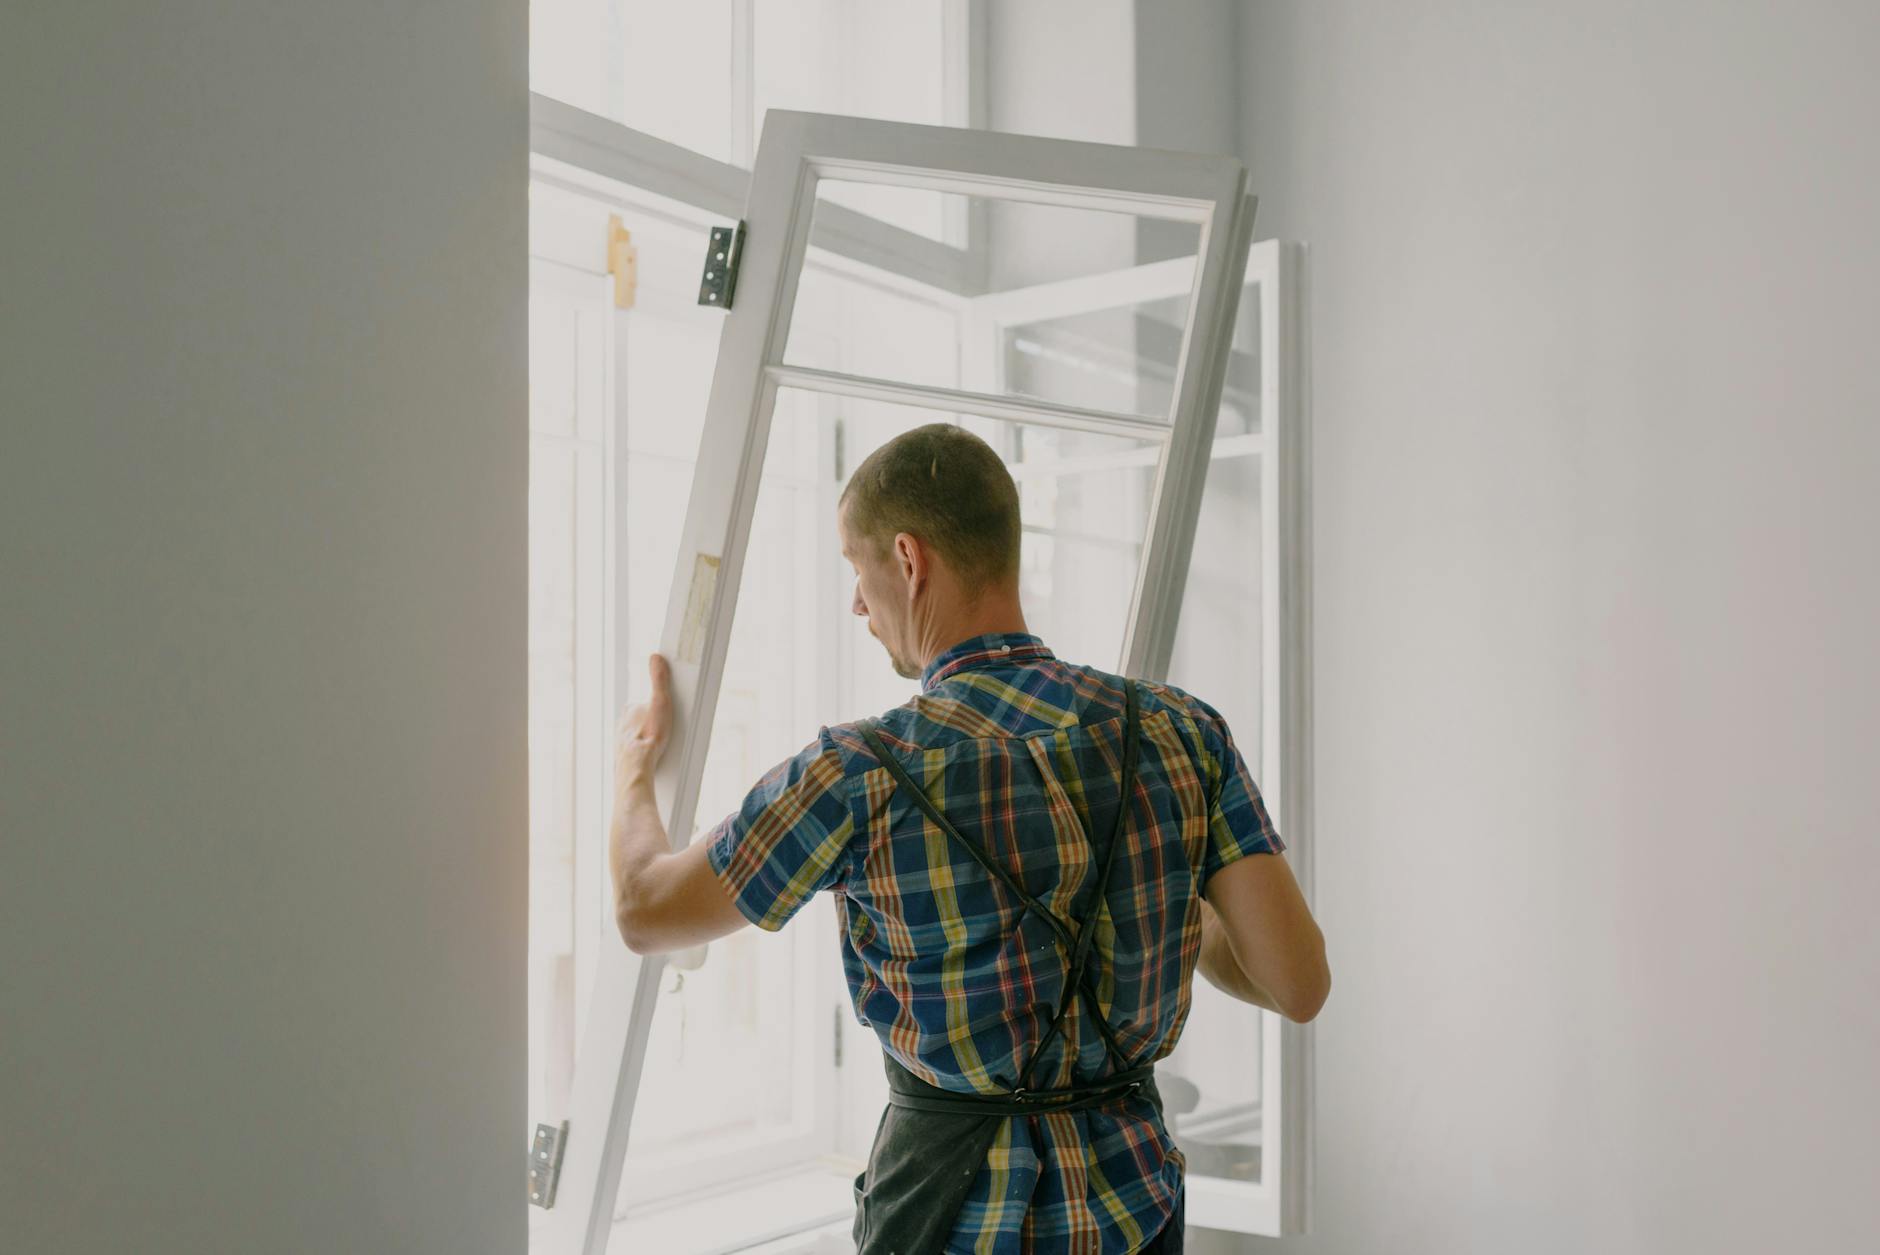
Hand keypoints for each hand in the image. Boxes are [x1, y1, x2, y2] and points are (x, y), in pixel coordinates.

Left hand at [615, 653, 673, 788]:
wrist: (636, 767)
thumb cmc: (649, 735)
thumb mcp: (659, 702)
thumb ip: (658, 680)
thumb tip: (655, 657)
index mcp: (629, 710)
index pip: (644, 704)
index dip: (656, 708)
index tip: (665, 713)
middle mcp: (621, 724)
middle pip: (640, 721)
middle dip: (651, 725)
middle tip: (665, 732)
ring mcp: (620, 740)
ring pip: (636, 737)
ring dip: (647, 740)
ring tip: (660, 747)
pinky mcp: (622, 757)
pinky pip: (635, 752)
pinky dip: (642, 754)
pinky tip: (652, 759)